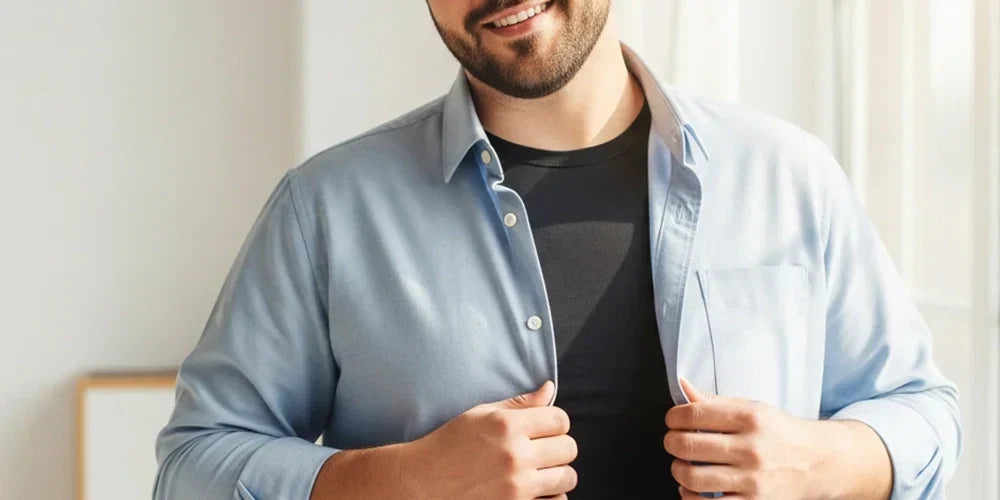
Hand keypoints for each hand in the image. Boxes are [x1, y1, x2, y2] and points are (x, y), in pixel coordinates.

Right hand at [398, 380, 577, 499]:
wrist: (421, 483)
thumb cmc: (448, 446)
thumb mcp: (479, 415)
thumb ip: (519, 404)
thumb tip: (549, 389)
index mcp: (506, 426)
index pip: (559, 419)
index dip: (555, 423)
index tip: (545, 429)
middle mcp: (514, 455)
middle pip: (568, 447)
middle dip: (558, 447)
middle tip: (542, 451)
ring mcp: (516, 486)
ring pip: (567, 477)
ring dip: (558, 474)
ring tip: (541, 472)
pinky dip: (552, 496)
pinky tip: (537, 491)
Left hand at [663, 378, 827, 498]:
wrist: (818, 462)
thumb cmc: (779, 433)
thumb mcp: (752, 408)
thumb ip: (714, 401)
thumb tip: (682, 385)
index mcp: (750, 418)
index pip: (693, 414)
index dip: (673, 417)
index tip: (673, 420)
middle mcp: (752, 448)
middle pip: (687, 445)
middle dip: (671, 443)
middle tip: (674, 442)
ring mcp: (753, 479)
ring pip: (692, 477)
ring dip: (678, 470)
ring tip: (683, 465)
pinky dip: (690, 498)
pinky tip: (692, 489)